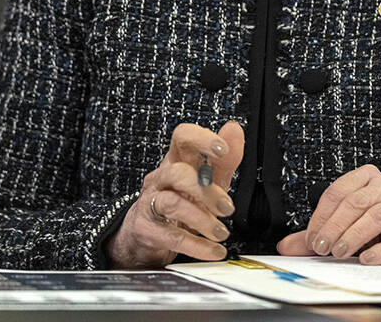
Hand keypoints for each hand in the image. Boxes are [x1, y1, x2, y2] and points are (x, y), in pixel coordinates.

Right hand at [105, 121, 244, 267]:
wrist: (146, 233)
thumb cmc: (181, 200)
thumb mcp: (207, 180)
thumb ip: (223, 159)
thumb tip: (234, 130)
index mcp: (176, 160)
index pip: (182, 137)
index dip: (201, 139)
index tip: (222, 149)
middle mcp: (161, 178)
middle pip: (178, 173)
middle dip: (206, 191)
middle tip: (227, 208)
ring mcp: (150, 203)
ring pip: (172, 204)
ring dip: (202, 220)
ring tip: (221, 233)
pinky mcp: (146, 230)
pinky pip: (171, 236)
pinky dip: (197, 246)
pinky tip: (213, 250)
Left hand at [276, 164, 380, 264]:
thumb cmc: (377, 228)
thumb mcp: (345, 227)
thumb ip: (317, 234)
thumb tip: (285, 247)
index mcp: (366, 178)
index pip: (337, 193)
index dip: (320, 217)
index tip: (311, 239)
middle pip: (355, 202)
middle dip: (334, 226)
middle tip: (321, 248)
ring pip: (376, 215)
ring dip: (354, 235)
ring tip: (340, 253)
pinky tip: (367, 259)